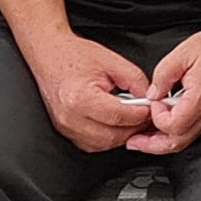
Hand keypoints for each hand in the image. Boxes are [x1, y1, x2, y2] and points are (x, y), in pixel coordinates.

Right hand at [27, 31, 159, 153]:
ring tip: (133, 118)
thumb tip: (150, 98)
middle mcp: (70, 117)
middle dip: (135, 127)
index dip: (140, 114)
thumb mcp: (112, 61)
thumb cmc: (73, 55)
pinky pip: (93, 144)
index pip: (118, 116)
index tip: (151, 108)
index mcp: (80, 98)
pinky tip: (116, 123)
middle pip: (112, 135)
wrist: (49, 55)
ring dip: (123, 135)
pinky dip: (108, 137)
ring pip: (104, 144)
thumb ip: (135, 80)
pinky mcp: (66, 131)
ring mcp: (66, 127)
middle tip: (147, 115)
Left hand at [141, 25, 200, 153]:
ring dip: (161, 142)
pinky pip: (191, 131)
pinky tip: (163, 125)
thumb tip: (152, 93)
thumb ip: (163, 75)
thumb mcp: (184, 52)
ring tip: (144, 138)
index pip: (173, 125)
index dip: (157, 118)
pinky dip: (174, 133)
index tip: (153, 101)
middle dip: (152, 146)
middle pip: (178, 142)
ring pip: (184, 140)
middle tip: (134, 141)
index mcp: (200, 98)